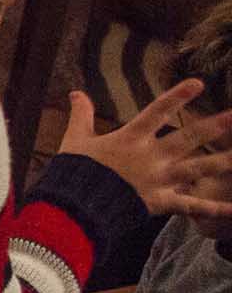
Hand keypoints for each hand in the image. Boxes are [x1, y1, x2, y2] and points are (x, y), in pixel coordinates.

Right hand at [58, 81, 231, 221]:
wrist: (76, 206)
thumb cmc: (75, 171)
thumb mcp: (75, 139)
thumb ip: (81, 115)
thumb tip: (76, 93)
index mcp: (131, 138)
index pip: (157, 112)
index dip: (177, 97)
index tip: (198, 83)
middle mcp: (151, 157)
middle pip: (187, 139)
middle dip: (213, 127)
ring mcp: (159, 180)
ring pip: (197, 169)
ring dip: (222, 162)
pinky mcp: (162, 202)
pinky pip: (193, 206)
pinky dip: (215, 209)